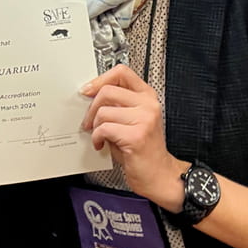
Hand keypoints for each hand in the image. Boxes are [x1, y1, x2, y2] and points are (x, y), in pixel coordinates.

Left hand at [81, 64, 186, 208]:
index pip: (121, 72)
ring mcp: (144, 119)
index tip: (88, 89)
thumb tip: (90, 96)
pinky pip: (104, 129)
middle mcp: (148, 105)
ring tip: (99, 136)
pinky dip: (97, 138)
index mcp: (147, 96)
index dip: (100, 79)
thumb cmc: (143, 150)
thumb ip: (117, 105)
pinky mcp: (136, 135)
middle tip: (89, 121)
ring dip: (95, 126)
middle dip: (91, 107)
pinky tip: (102, 144)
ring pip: (103, 111)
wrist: (159, 175)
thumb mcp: (131, 120)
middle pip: (107, 91)